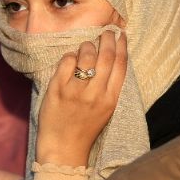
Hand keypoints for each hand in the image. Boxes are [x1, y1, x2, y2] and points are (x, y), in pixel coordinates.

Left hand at [36, 30, 127, 166]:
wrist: (64, 148)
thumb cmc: (84, 129)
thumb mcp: (105, 110)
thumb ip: (108, 87)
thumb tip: (109, 58)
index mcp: (111, 99)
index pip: (121, 65)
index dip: (122, 46)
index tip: (121, 34)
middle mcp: (95, 94)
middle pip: (105, 57)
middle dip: (107, 39)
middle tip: (106, 31)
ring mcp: (75, 91)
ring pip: (85, 56)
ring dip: (87, 46)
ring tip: (86, 46)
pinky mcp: (57, 90)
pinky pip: (66, 62)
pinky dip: (69, 56)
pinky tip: (70, 59)